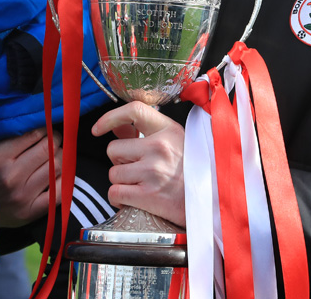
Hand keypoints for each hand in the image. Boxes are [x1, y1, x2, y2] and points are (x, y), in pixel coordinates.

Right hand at [0, 128, 62, 227]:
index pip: (34, 134)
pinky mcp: (31, 211)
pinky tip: (58, 175)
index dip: (45, 129)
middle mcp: (12, 177)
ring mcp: (23, 195)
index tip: (45, 130)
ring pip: (58, 166)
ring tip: (55, 156)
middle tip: (54, 141)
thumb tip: (37, 121)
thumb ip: (9, 137)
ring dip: (61, 158)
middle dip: (56, 141)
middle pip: (49, 149)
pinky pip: (60, 191)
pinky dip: (64, 179)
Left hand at [92, 101, 185, 226]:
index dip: (110, 117)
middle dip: (119, 161)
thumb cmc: (193, 169)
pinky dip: (118, 198)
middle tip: (136, 168)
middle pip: (113, 150)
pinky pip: (115, 193)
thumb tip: (116, 127)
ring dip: (121, 181)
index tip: (98, 128)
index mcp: (167, 130)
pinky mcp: (148, 196)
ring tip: (139, 184)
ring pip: (113, 173)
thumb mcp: (175, 140)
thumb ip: (145, 132)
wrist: (212, 199)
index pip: (133, 111)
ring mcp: (152, 172)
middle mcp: (158, 148)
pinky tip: (132, 198)